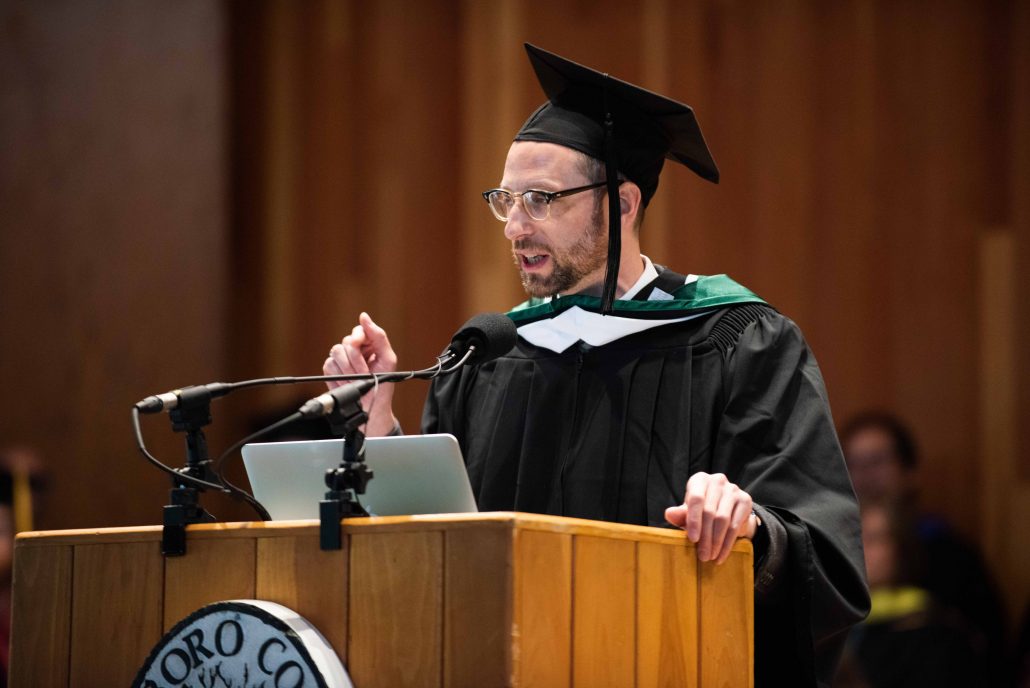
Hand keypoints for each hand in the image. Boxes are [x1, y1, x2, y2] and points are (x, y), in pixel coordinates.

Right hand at [323, 312, 398, 435]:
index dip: (359, 339)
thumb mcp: (387, 359)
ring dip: (348, 369)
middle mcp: (354, 349)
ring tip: (357, 380)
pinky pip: (329, 365)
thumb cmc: (382, 384)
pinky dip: (339, 376)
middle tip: (364, 373)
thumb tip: (364, 316)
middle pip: (346, 342)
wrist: (371, 408)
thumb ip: (378, 336)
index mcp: (369, 344)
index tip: (363, 348)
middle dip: (356, 360)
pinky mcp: (331, 370)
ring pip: (336, 352)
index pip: (359, 331)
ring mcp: (341, 359)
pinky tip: (347, 383)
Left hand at [664, 472, 757, 563]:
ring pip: (723, 519)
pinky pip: (735, 525)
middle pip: (710, 511)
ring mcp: (733, 489)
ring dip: (716, 542)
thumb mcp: (689, 513)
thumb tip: (669, 514)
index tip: (693, 539)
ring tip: (711, 557)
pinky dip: (727, 543)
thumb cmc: (700, 511)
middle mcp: (717, 480)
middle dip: (705, 537)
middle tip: (702, 555)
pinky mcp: (745, 499)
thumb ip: (679, 514)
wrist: (727, 510)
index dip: (694, 520)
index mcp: (700, 480)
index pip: (696, 499)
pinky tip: (722, 555)